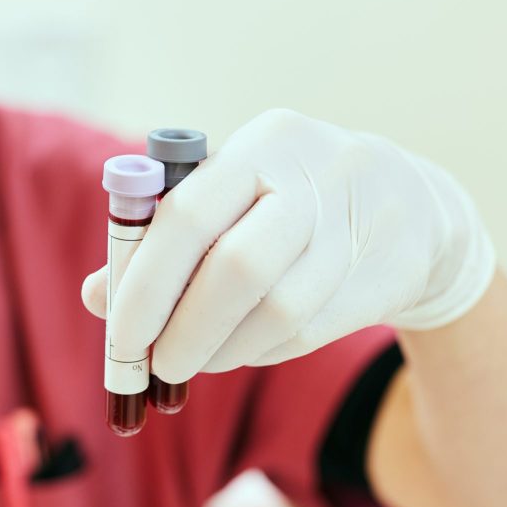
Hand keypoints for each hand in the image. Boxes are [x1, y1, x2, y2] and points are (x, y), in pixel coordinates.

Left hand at [81, 109, 496, 383]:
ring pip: (277, 311)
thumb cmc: (289, 199)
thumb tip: (95, 295)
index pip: (189, 214)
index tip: (120, 332)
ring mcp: (356, 226)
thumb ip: (161, 237)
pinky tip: (237, 349)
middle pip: (238, 268)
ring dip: (220, 349)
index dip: (146, 282)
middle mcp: (315, 176)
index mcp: (263, 142)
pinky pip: (307, 331)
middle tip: (153, 364)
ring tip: (190, 360)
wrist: (412, 205)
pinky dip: (258, 351)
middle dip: (184, 328)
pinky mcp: (387, 275)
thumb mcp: (230, 192)